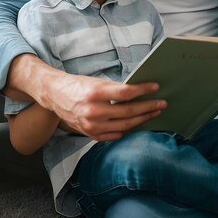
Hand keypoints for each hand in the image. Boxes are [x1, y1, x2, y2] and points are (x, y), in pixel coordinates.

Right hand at [5, 54, 166, 140]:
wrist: (55, 96)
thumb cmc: (78, 86)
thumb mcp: (97, 82)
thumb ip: (116, 88)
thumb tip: (139, 91)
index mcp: (95, 94)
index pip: (126, 93)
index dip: (143, 90)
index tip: (156, 87)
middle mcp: (93, 111)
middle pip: (128, 111)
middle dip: (148, 107)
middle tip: (162, 103)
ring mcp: (91, 125)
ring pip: (124, 125)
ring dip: (142, 119)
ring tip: (154, 113)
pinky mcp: (90, 134)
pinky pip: (114, 135)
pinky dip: (127, 130)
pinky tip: (137, 124)